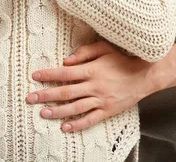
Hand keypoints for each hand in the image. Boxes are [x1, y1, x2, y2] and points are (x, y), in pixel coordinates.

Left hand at [26, 40, 156, 132]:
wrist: (144, 75)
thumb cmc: (122, 59)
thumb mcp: (104, 48)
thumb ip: (84, 52)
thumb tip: (66, 60)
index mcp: (92, 70)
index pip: (65, 73)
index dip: (49, 75)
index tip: (35, 76)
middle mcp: (94, 86)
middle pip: (66, 92)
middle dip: (46, 95)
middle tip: (30, 98)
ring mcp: (101, 100)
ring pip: (75, 108)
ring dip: (57, 112)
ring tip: (43, 113)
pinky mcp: (108, 110)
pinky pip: (90, 119)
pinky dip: (77, 124)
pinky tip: (66, 127)